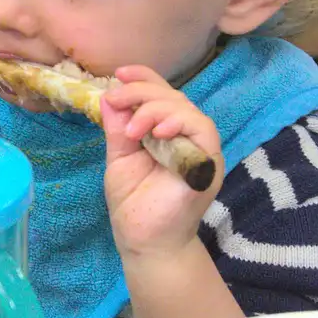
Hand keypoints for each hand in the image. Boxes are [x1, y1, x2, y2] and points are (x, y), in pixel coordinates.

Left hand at [99, 66, 222, 259]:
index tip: (119, 75)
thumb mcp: (120, 158)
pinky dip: (180, 123)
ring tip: (134, 128)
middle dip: (142, 92)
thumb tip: (108, 95)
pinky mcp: (209, 162)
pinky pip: (202, 130)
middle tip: (116, 100)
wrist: (145, 242)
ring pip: (186, 109)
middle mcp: (186, 137)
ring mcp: (200, 149)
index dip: (144, 78)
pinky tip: (158, 131)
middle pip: (173, 97)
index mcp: (166, 133)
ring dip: (156, 108)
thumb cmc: (134, 204)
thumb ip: (118, 128)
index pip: (162, 95)